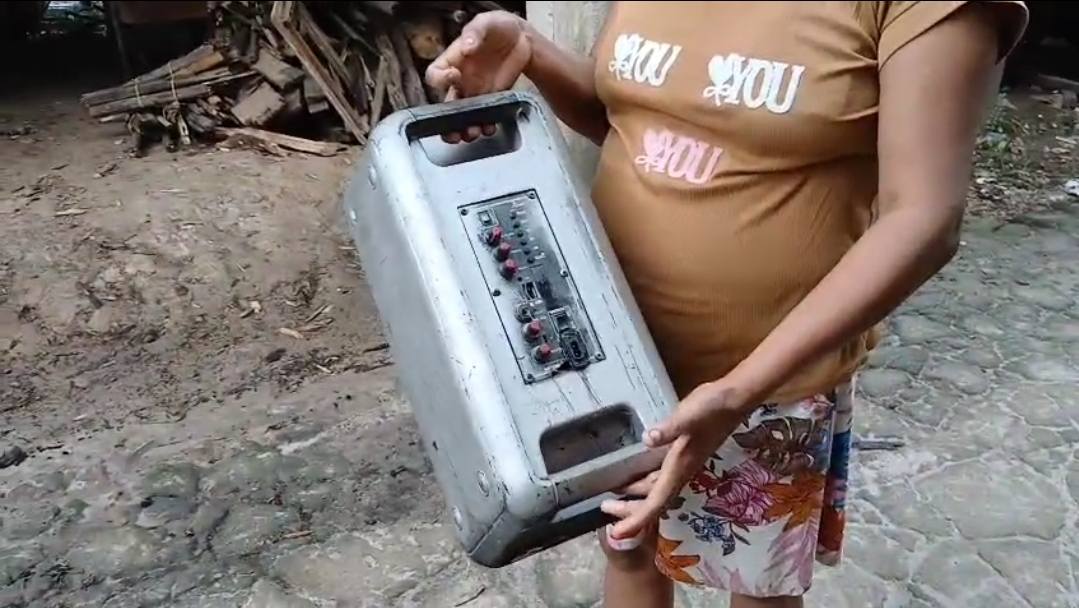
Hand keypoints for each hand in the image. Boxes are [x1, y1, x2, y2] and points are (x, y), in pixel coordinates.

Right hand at [425, 11, 532, 141]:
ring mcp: (476, 92)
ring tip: (473, 132)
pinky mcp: (492, 98)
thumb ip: (475, 33)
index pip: (434, 75)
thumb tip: (467, 47)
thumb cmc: (497, 27)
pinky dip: (487, 123)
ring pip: (464, 115)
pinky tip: (491, 126)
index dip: (440, 79)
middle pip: (446, 105)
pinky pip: (485, 115)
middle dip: (448, 121)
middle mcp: (460, 80)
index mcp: (451, 62)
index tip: (455, 76)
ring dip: (466, 127)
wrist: (521, 38)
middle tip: (453, 131)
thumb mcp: (485, 23)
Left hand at [602, 381, 754, 539]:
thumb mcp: (688, 417)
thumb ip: (669, 429)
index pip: (655, 502)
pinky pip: (658, 475)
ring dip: (635, 495)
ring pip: (655, 489)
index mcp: (679, 468)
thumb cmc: (712, 409)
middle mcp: (680, 471)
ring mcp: (681, 463)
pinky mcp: (681, 452)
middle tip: (605, 510)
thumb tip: (648, 439)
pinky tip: (633, 473)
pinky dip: (644, 480)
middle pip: (653, 501)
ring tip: (613, 496)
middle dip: (630, 510)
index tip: (616, 533)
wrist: (733, 398)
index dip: (636, 520)